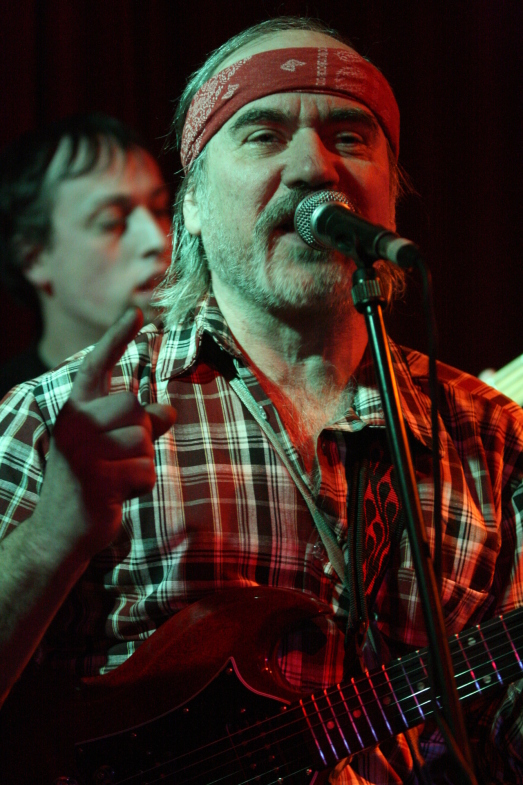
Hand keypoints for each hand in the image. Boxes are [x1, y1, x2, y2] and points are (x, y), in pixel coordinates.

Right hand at [43, 309, 176, 558]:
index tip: (137, 312)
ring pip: (144, 440)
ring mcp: (82, 451)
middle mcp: (74, 424)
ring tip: (114, 478)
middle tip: (117, 459)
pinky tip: (116, 495)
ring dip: (141, 463)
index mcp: (74, 411)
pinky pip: (145, 472)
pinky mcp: (96, 479)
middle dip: (140, 433)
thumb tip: (168, 408)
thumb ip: (137, 423)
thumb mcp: (110, 445)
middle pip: (134, 407)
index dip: (116, 338)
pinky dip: (141, 487)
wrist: (59, 531)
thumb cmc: (91, 480)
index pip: (95, 366)